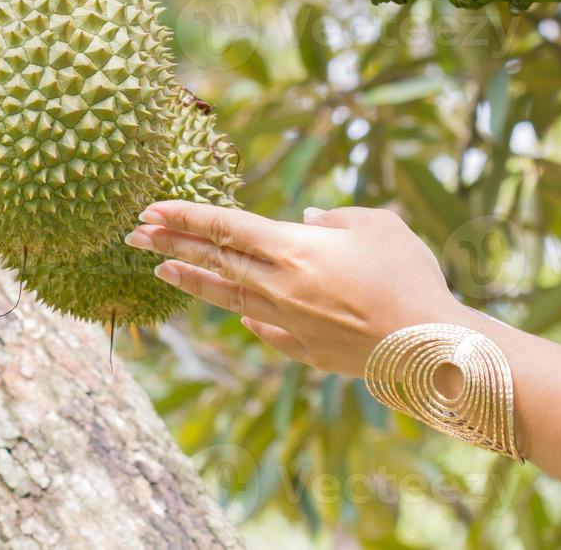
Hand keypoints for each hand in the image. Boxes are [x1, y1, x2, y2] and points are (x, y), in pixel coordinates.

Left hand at [127, 201, 466, 376]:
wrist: (428, 347)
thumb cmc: (408, 276)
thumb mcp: (378, 225)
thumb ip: (339, 218)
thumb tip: (312, 219)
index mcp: (291, 247)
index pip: (224, 226)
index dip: (184, 215)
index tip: (150, 209)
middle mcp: (278, 285)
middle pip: (215, 261)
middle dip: (171, 244)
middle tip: (132, 234)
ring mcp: (289, 322)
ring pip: (229, 298)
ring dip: (193, 282)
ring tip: (161, 272)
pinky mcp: (308, 351)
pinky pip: (270, 332)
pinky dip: (251, 320)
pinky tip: (241, 317)